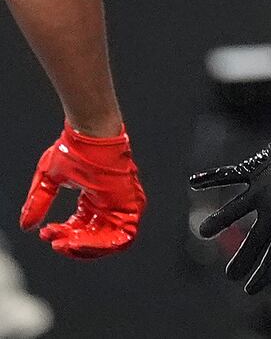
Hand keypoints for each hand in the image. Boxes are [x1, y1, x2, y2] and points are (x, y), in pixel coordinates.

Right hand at [20, 122, 145, 258]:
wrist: (90, 136)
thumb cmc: (72, 151)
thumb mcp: (48, 180)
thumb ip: (38, 203)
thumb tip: (26, 226)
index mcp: (93, 199)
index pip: (79, 228)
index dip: (61, 235)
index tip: (45, 232)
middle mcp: (108, 205)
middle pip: (93, 238)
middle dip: (71, 245)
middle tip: (55, 242)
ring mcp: (121, 206)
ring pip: (108, 242)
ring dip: (84, 248)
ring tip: (64, 243)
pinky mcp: (130, 206)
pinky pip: (122, 236)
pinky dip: (99, 244)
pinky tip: (76, 240)